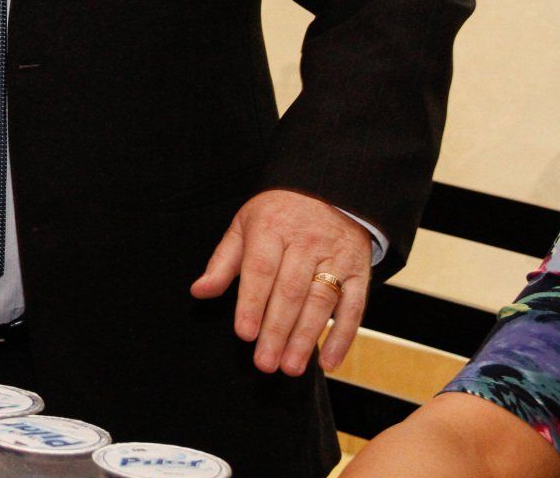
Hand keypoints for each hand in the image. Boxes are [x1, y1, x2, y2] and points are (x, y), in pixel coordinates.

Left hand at [190, 188, 371, 374]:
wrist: (328, 190)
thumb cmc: (277, 215)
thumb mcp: (244, 226)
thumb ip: (223, 262)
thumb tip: (199, 292)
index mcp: (272, 228)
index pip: (261, 269)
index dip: (253, 303)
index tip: (244, 334)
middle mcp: (306, 242)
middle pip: (291, 290)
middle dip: (277, 330)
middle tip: (265, 363)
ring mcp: (336, 256)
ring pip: (321, 301)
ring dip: (307, 338)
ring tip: (290, 368)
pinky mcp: (360, 271)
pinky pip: (354, 307)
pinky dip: (343, 336)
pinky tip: (330, 362)